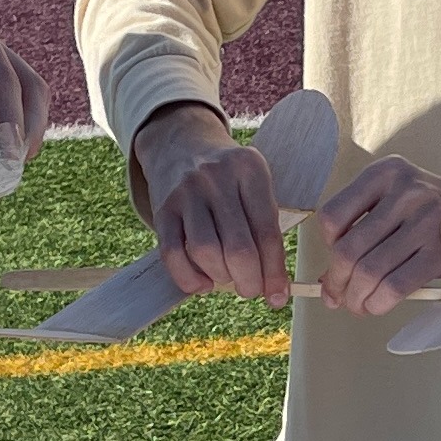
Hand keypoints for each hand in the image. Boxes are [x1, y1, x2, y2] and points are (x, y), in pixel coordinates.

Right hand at [131, 103, 286, 304]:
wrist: (180, 143)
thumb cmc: (228, 177)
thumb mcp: (254, 185)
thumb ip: (265, 228)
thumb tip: (275, 288)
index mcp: (250, 169)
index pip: (267, 231)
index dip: (274, 272)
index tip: (278, 297)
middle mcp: (217, 178)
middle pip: (238, 247)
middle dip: (249, 281)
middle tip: (251, 289)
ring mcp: (186, 192)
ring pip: (206, 252)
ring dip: (221, 278)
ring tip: (228, 279)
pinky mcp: (162, 209)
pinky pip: (172, 253)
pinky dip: (189, 278)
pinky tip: (203, 284)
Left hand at [314, 155, 440, 315]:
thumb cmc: (424, 208)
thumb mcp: (392, 197)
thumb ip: (358, 228)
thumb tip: (326, 281)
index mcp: (384, 173)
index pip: (332, 216)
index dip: (325, 247)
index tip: (334, 260)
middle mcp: (405, 193)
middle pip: (348, 250)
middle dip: (337, 282)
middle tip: (337, 295)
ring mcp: (426, 222)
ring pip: (369, 272)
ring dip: (355, 298)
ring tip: (356, 303)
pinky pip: (395, 286)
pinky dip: (378, 303)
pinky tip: (376, 305)